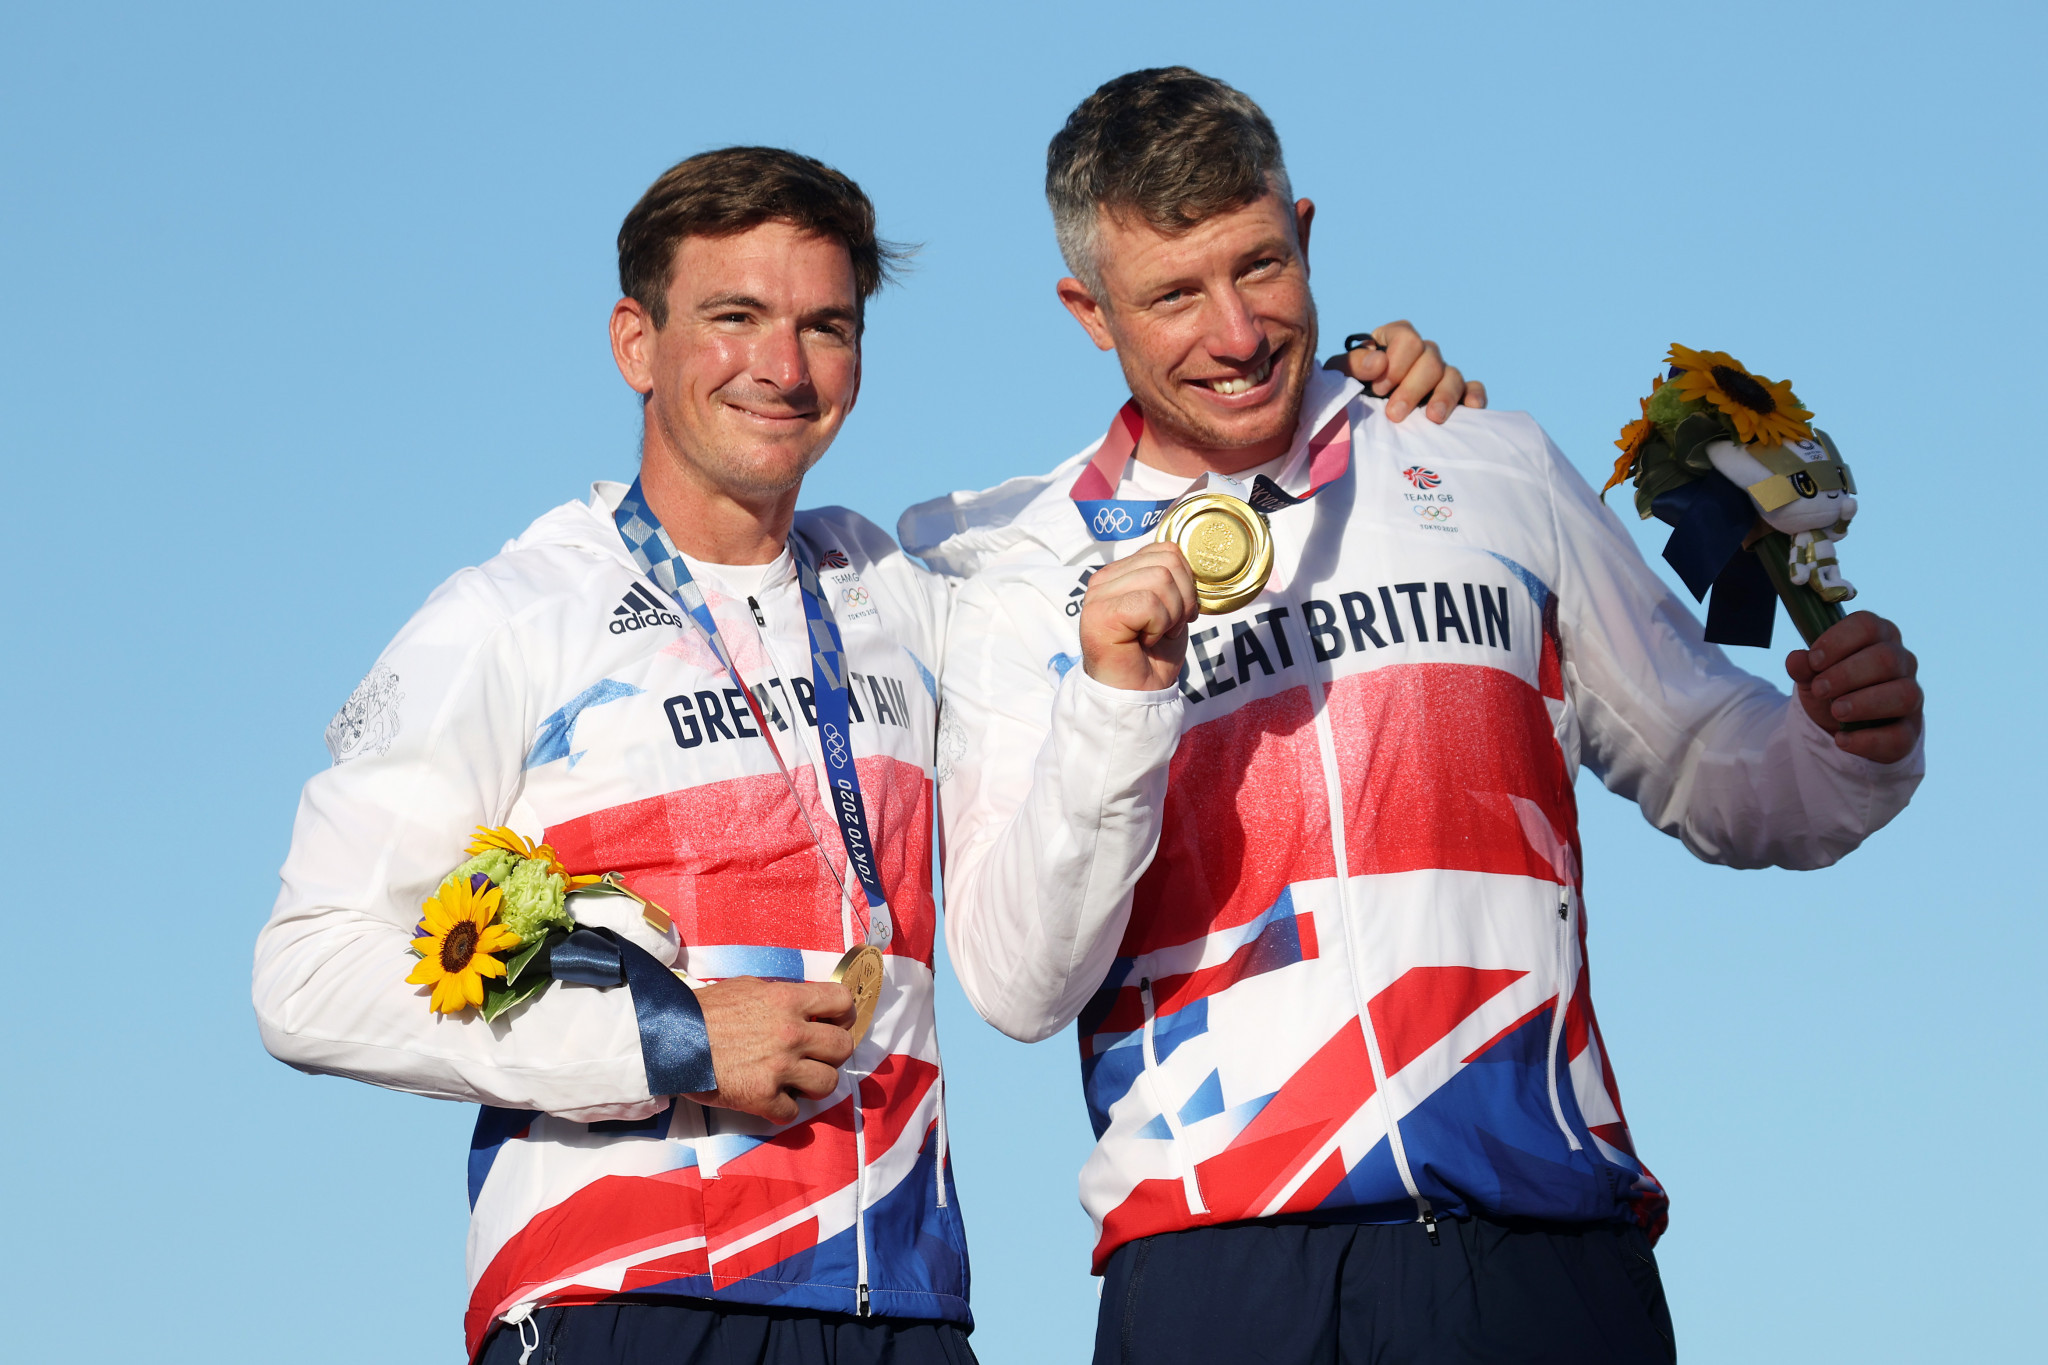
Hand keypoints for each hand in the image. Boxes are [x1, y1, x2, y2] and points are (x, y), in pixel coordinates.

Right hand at [685, 978, 855, 1123]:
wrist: (669, 1039)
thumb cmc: (703, 1010)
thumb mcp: (747, 986)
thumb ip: (780, 996)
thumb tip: (802, 1005)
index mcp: (788, 1000)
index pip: (842, 1001)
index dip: (842, 1013)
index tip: (832, 1022)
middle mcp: (791, 1033)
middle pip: (843, 1047)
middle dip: (833, 1052)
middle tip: (816, 1055)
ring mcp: (779, 1067)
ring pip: (828, 1084)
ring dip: (815, 1084)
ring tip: (798, 1081)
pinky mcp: (762, 1097)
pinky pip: (793, 1112)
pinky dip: (783, 1108)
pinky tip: (771, 1099)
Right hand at [1079, 542, 1200, 690]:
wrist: (1137, 696)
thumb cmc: (1153, 657)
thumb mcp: (1171, 609)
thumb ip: (1173, 580)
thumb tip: (1190, 561)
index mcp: (1120, 572)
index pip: (1166, 549)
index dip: (1186, 582)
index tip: (1177, 614)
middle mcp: (1104, 578)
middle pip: (1168, 561)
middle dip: (1183, 599)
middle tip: (1168, 627)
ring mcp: (1099, 595)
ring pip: (1161, 579)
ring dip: (1171, 615)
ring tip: (1156, 634)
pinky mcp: (1100, 614)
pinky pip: (1150, 603)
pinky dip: (1158, 626)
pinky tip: (1145, 641)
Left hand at [1322, 320, 1485, 423]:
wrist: (1357, 420)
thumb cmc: (1349, 392)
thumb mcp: (1342, 376)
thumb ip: (1354, 365)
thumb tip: (1379, 361)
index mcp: (1394, 341)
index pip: (1407, 337)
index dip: (1396, 362)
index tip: (1378, 389)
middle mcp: (1422, 354)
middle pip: (1430, 359)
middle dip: (1413, 387)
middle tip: (1394, 414)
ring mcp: (1441, 374)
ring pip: (1452, 375)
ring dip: (1443, 396)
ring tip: (1432, 419)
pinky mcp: (1457, 395)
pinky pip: (1473, 388)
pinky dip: (1475, 396)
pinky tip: (1471, 409)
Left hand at [1785, 610, 1922, 762]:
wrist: (1839, 725)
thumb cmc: (1831, 687)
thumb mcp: (1812, 675)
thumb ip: (1804, 666)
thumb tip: (1796, 659)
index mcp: (1878, 638)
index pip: (1867, 625)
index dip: (1839, 640)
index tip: (1814, 660)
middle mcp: (1902, 662)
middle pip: (1886, 658)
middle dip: (1847, 674)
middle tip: (1819, 689)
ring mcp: (1911, 697)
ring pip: (1904, 694)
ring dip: (1865, 703)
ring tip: (1836, 711)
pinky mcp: (1909, 731)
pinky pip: (1900, 735)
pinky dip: (1868, 740)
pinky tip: (1842, 740)